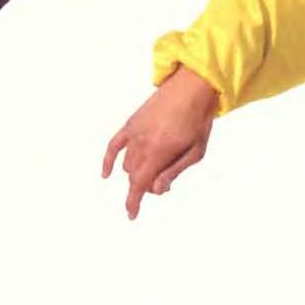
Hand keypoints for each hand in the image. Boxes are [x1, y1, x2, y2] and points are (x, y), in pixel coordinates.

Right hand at [101, 66, 218, 218]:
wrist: (191, 89)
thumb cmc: (198, 121)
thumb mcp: (195, 152)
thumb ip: (174, 172)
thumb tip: (157, 189)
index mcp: (159, 152)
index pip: (139, 184)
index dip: (133, 202)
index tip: (131, 215)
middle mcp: (142, 143)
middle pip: (135, 176)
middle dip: (146, 186)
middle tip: (163, 183)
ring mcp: (134, 133)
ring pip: (127, 164)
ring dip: (137, 174)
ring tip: (154, 170)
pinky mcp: (131, 124)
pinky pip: (114, 145)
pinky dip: (109, 161)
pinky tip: (106, 174)